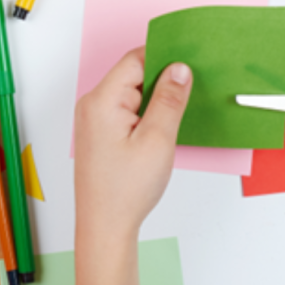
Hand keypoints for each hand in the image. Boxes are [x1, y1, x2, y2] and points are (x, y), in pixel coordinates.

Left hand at [72, 49, 191, 284]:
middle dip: (162, 78)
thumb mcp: (158, 140)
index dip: (164, 56)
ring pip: (131, 92)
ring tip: (180, 110)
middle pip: (132, 74)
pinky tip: (164, 125)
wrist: (105, 228)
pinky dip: (146, 112)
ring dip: (156, 97)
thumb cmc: (125, 191)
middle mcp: (92, 105)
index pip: (135, 60)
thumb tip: (179, 68)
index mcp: (102, 100)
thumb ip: (170, 100)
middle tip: (191, 86)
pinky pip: (126, 109)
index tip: (189, 58)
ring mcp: (94, 120)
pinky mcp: (100, 133)